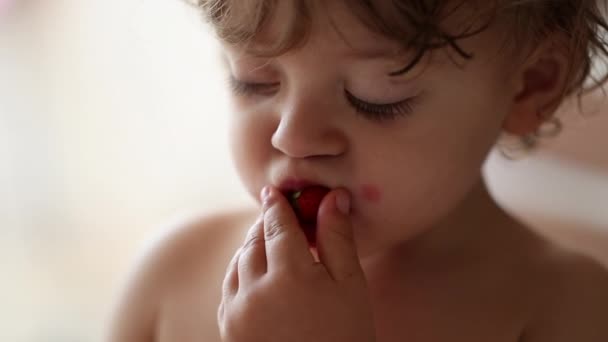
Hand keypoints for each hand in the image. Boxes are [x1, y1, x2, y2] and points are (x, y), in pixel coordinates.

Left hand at [218, 186, 375, 341]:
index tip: (275, 191)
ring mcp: (237, 312)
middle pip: (254, 240)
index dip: (277, 205)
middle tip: (280, 216)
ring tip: (271, 244)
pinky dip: (240, 272)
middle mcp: (254, 290)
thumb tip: (332, 197)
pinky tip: (256, 275)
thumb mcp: (350, 288)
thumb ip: (337, 238)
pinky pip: (229, 287)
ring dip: (252, 247)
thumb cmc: (345, 339)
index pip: (277, 225)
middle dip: (266, 224)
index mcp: (289, 275)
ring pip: (238, 262)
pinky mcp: (228, 330)